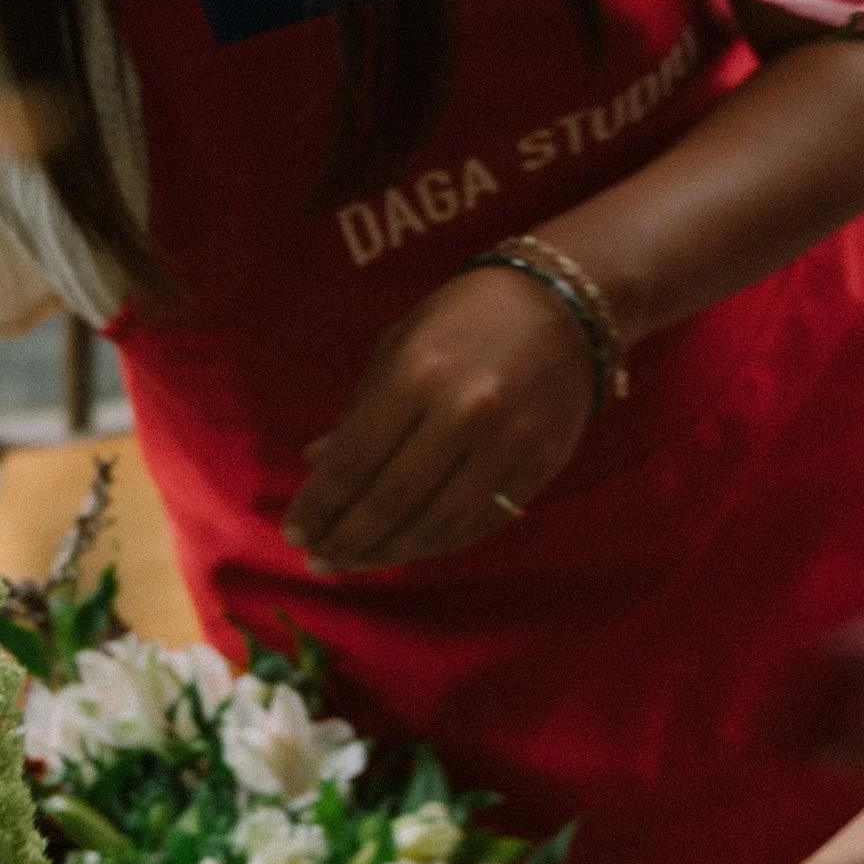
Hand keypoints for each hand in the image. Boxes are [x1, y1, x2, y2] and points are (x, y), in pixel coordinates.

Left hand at [285, 265, 597, 569]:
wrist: (570, 302)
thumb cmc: (468, 314)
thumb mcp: (402, 342)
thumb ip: (359, 407)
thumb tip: (314, 463)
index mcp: (417, 372)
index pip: (353, 460)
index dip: (319, 504)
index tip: (294, 532)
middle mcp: (463, 412)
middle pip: (389, 501)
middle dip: (345, 538)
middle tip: (317, 558)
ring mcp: (508, 443)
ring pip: (435, 524)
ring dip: (387, 551)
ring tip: (354, 561)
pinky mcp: (541, 464)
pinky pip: (480, 522)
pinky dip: (438, 543)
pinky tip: (409, 547)